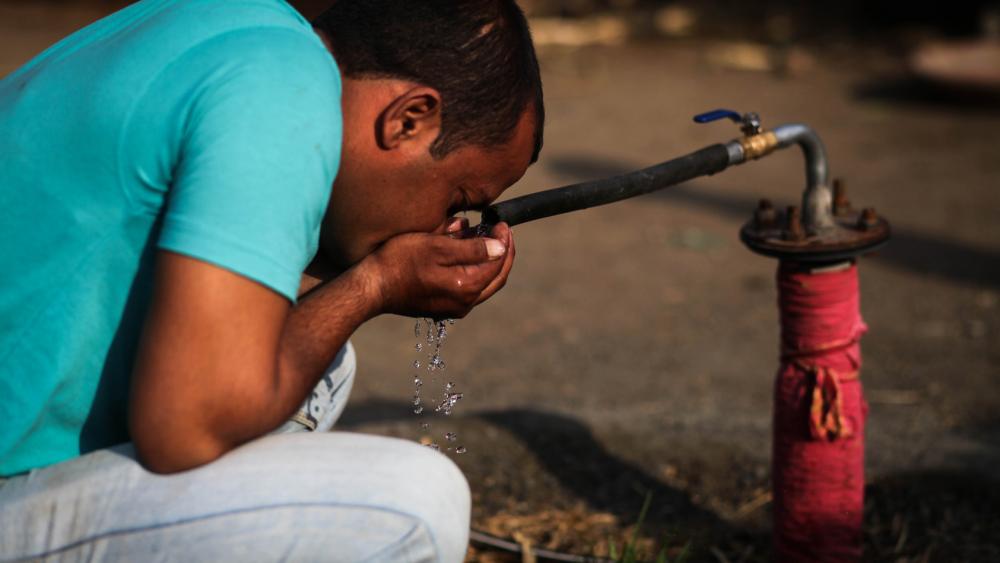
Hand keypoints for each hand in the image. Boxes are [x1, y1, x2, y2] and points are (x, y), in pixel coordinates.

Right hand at [360, 219, 515, 318]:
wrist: (372, 287)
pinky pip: (466, 287)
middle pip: (496, 277)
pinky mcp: (442, 306)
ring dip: (486, 260)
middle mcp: (464, 303)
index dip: (505, 241)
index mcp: (467, 288)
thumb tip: (500, 248)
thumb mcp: (437, 247)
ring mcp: (453, 307)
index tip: (501, 223)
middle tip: (501, 232)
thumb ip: (472, 249)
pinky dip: (471, 268)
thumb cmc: (400, 261)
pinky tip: (463, 251)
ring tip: (481, 236)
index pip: (498, 263)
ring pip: (482, 283)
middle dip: (502, 252)